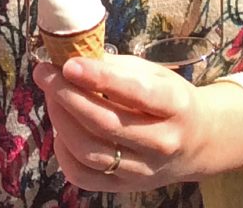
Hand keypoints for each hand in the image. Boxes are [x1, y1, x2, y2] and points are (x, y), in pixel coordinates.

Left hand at [32, 51, 242, 193]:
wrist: (198, 143)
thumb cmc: (171, 101)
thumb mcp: (155, 75)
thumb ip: (117, 68)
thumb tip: (73, 55)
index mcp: (175, 107)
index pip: (135, 93)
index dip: (99, 78)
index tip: (69, 64)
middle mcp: (162, 143)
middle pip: (105, 124)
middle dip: (67, 96)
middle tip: (45, 73)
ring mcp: (143, 171)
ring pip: (90, 152)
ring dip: (61, 121)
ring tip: (50, 96)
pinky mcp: (125, 188)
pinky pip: (84, 176)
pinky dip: (64, 152)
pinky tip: (61, 129)